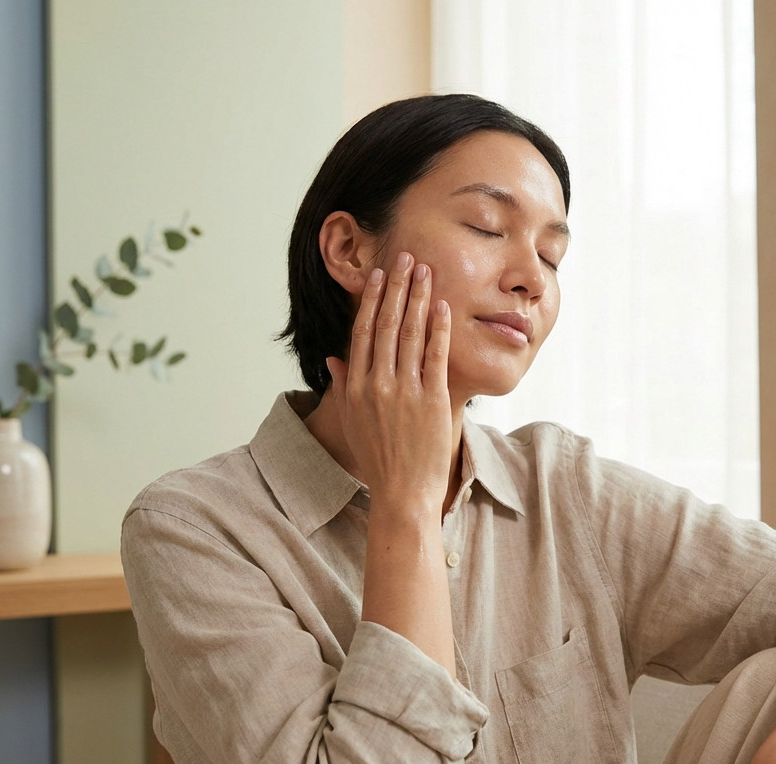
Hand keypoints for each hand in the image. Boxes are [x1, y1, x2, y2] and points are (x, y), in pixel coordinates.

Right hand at [325, 251, 452, 511]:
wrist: (402, 493)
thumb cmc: (378, 459)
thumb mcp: (352, 421)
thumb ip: (344, 385)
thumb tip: (333, 358)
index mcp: (355, 387)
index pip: (362, 332)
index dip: (372, 300)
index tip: (380, 275)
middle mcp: (377, 384)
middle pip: (386, 324)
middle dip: (397, 287)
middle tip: (406, 257)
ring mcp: (404, 391)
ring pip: (410, 333)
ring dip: (418, 298)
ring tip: (426, 271)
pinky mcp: (431, 400)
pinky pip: (435, 355)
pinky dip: (438, 328)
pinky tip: (441, 305)